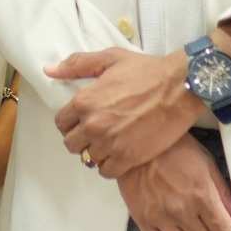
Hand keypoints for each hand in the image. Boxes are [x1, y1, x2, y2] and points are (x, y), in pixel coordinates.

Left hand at [51, 48, 196, 179]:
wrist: (180, 88)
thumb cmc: (146, 71)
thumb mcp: (110, 59)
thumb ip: (77, 65)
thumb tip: (49, 70)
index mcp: (84, 101)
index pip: (61, 123)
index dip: (70, 123)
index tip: (82, 121)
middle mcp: (92, 125)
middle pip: (71, 144)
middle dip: (80, 139)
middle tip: (96, 133)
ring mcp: (109, 144)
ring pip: (88, 160)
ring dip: (96, 153)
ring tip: (109, 144)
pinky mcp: (128, 158)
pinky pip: (106, 172)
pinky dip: (110, 166)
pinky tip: (119, 154)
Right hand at [117, 137, 230, 230]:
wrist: (139, 142)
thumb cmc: (175, 148)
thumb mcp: (206, 163)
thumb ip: (223, 192)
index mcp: (202, 196)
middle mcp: (182, 211)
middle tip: (209, 223)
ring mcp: (161, 217)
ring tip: (188, 225)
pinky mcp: (143, 220)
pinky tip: (170, 230)